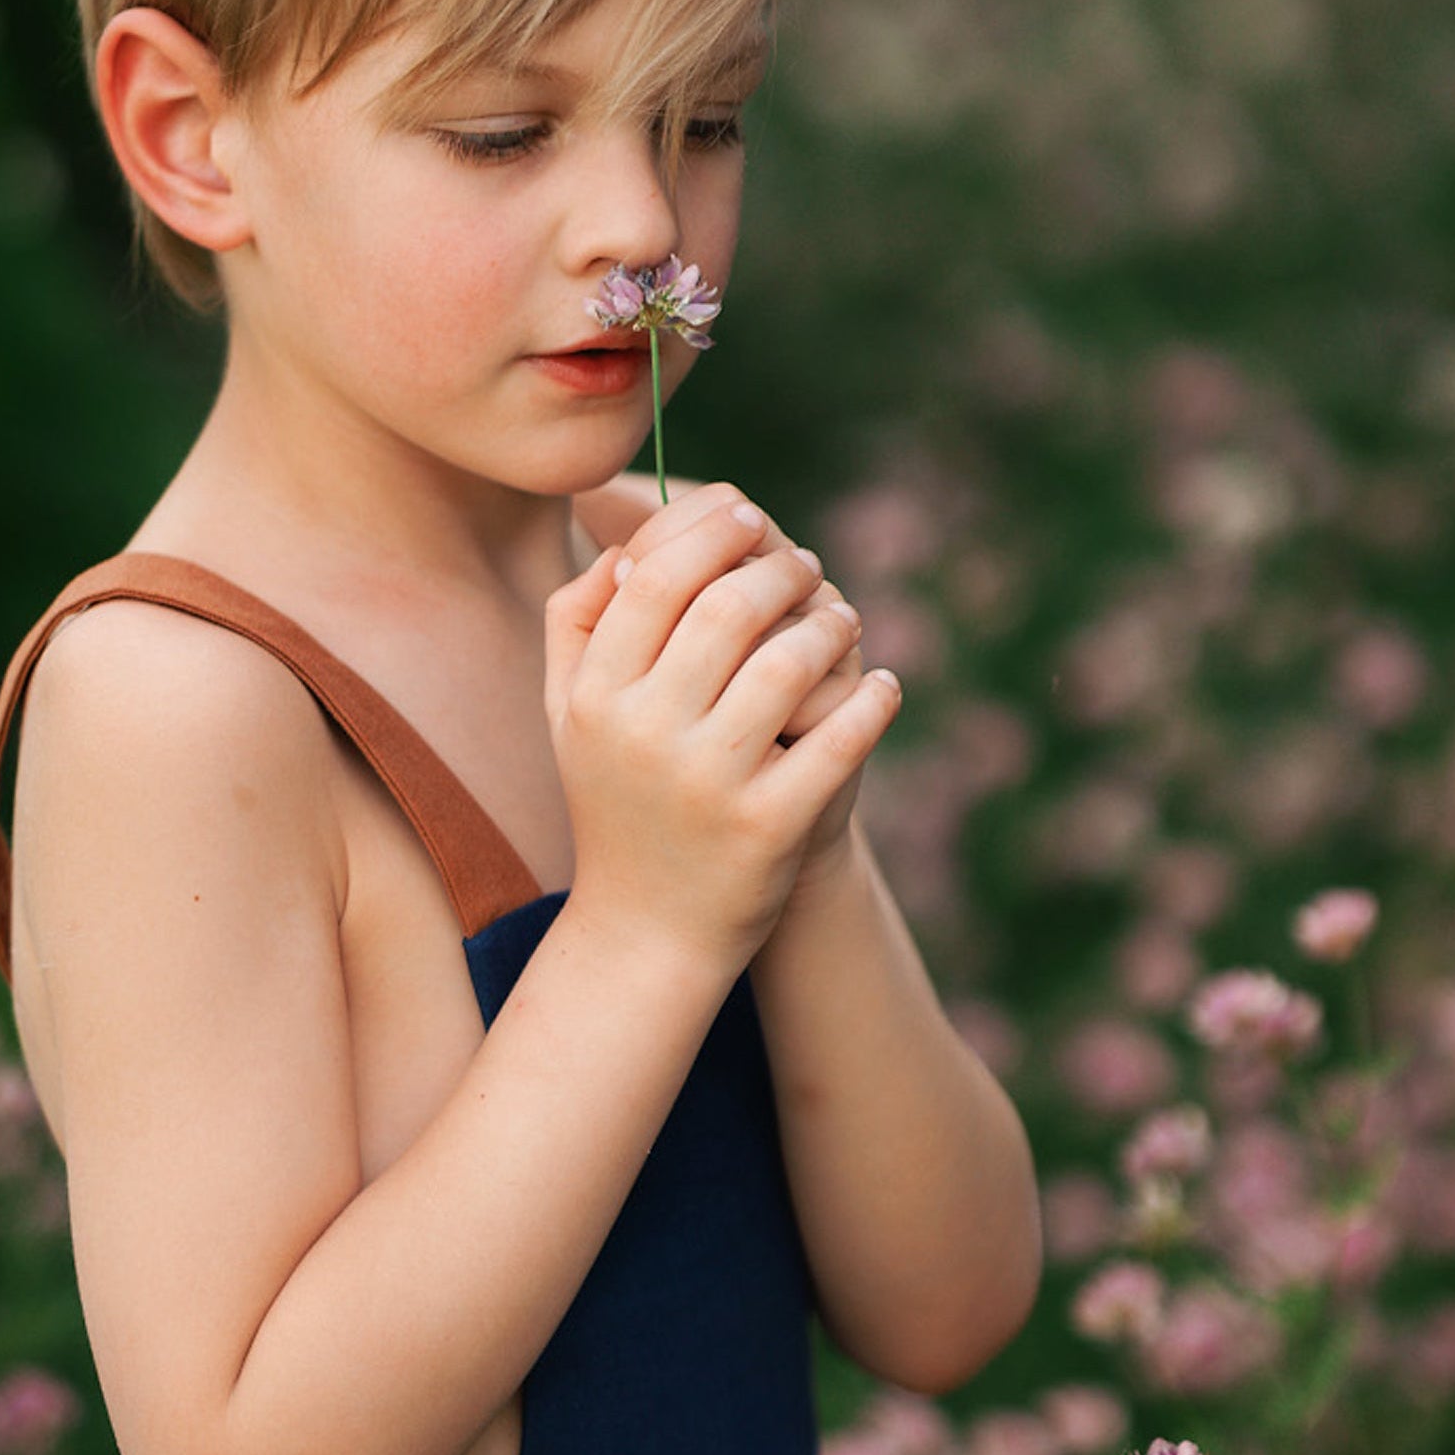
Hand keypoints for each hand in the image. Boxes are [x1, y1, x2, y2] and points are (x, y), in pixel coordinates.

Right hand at [604, 480, 886, 878]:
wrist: (645, 934)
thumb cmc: (615, 804)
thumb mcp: (570, 717)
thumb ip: (576, 624)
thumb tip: (624, 545)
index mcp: (597, 696)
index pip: (657, 575)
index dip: (712, 532)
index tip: (752, 520)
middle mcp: (646, 733)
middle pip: (728, 606)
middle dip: (781, 571)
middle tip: (806, 567)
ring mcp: (709, 782)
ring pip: (789, 661)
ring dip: (833, 625)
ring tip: (844, 621)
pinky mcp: (769, 826)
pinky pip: (841, 738)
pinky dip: (875, 701)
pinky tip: (885, 686)